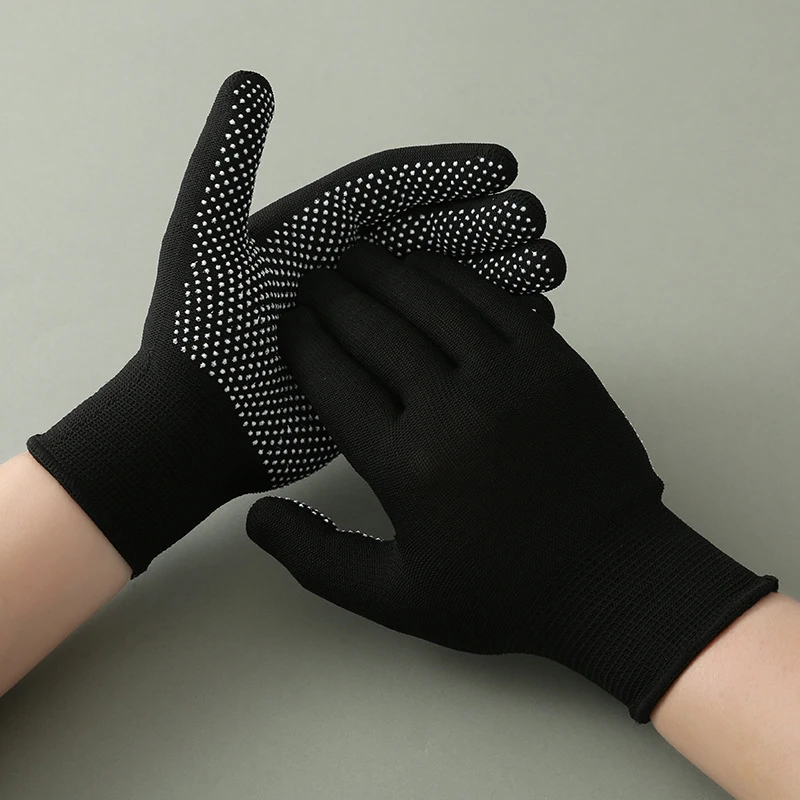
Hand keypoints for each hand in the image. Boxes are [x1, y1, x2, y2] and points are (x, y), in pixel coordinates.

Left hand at [27, 72, 564, 574]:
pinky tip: (524, 326)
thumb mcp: (203, 242)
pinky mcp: (381, 371)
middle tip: (538, 228)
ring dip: (499, 276)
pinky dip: (483, 332)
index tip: (505, 168)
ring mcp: (368, 325)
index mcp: (315, 232)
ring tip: (549, 273)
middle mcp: (348, 274)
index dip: (447, 175)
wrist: (194, 432)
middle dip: (489, 228)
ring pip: (445, 290)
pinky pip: (442, 344)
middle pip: (430, 237)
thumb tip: (251, 81)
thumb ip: (225, 162)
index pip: (391, 192)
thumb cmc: (194, 337)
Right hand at [247, 243, 775, 722]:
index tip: (286, 322)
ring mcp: (511, 378)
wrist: (615, 579)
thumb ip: (316, 557)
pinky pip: (491, 300)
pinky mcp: (554, 360)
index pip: (332, 380)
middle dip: (332, 298)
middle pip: (374, 330)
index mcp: (407, 468)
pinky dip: (450, 276)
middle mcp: (455, 411)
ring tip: (355, 256)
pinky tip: (424, 266)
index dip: (301, 342)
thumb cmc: (503, 591)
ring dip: (384, 272)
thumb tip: (254, 516)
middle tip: (310, 280)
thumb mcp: (397, 598)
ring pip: (430, 302)